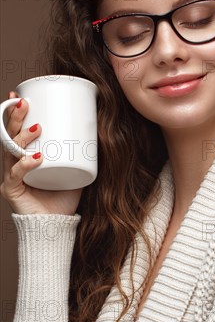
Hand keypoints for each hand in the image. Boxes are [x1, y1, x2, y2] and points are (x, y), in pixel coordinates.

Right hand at [0, 91, 82, 214]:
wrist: (56, 226)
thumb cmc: (64, 197)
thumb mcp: (75, 169)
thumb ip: (83, 153)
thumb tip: (99, 130)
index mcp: (25, 155)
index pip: (16, 130)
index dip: (14, 113)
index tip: (19, 95)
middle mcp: (14, 163)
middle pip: (9, 135)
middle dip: (15, 117)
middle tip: (24, 103)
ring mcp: (11, 176)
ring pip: (9, 151)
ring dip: (21, 137)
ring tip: (37, 128)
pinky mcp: (12, 190)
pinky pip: (15, 175)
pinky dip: (25, 166)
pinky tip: (35, 158)